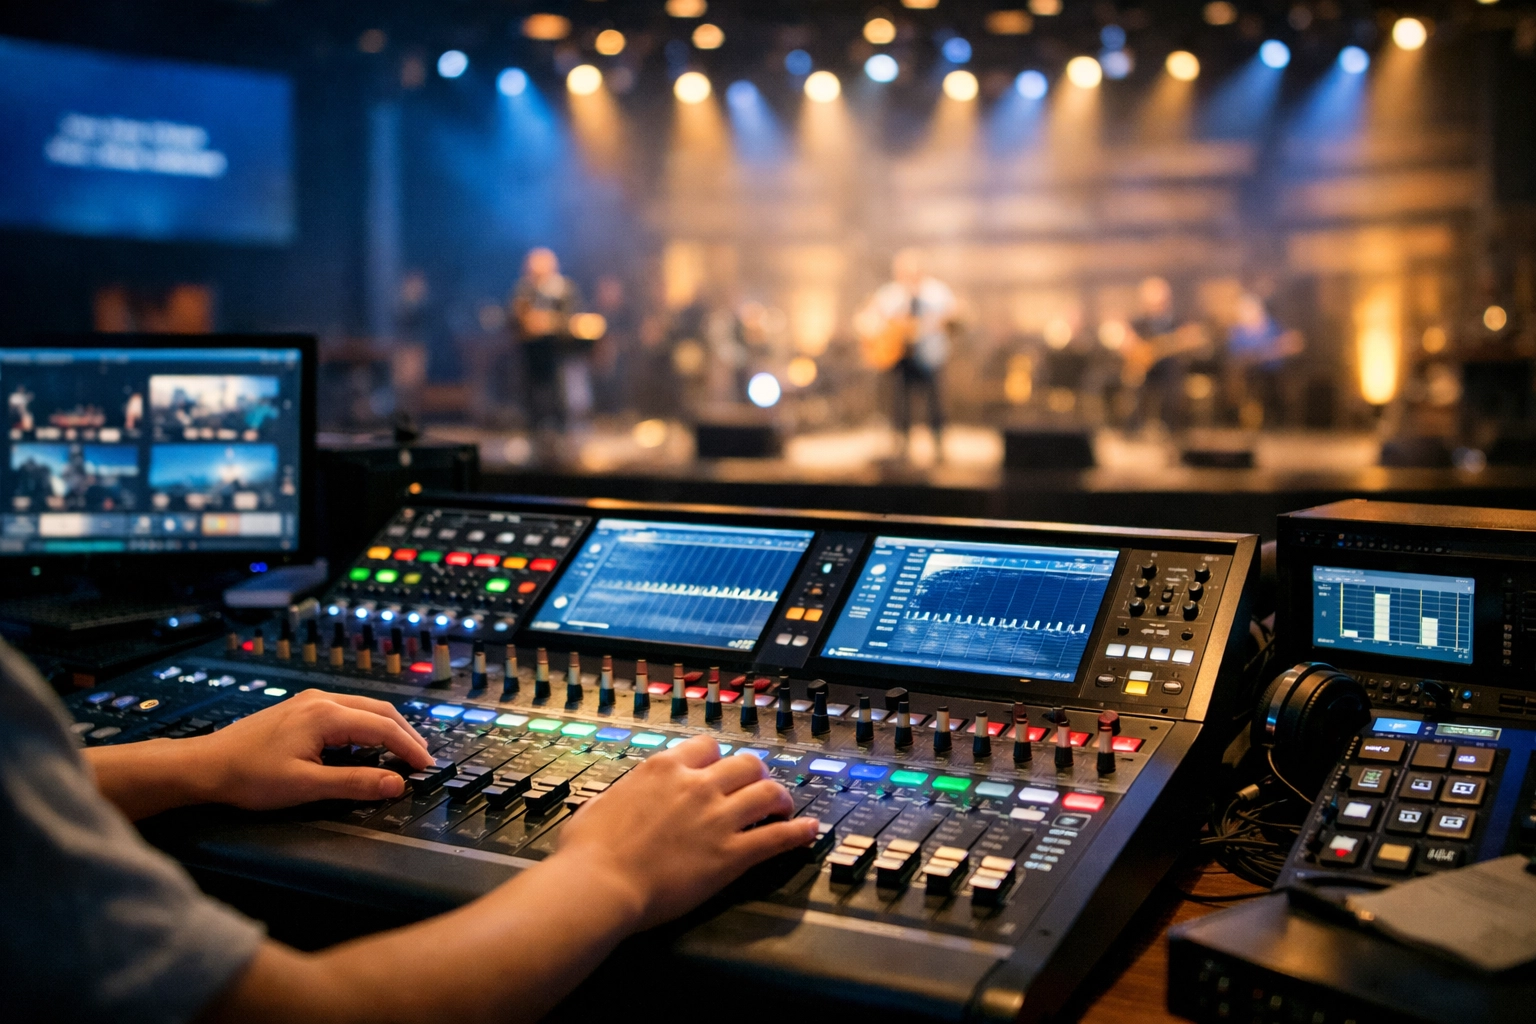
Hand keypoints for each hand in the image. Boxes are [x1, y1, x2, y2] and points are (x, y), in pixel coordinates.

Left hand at [184, 689, 434, 809]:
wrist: (205, 765)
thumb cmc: (249, 776)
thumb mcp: (306, 786)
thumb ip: (355, 783)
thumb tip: (395, 784)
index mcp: (326, 715)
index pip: (384, 728)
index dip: (409, 749)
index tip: (426, 768)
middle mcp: (322, 700)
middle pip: (380, 711)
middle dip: (405, 734)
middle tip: (422, 759)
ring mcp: (310, 702)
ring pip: (364, 709)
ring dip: (388, 729)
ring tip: (404, 751)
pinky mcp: (301, 709)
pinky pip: (348, 712)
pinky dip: (368, 726)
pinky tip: (369, 743)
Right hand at [553, 734, 817, 930]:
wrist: (598, 883)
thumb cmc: (588, 850)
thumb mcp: (602, 801)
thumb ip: (627, 791)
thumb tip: (627, 794)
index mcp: (665, 768)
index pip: (707, 745)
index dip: (718, 757)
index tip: (720, 767)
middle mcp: (697, 785)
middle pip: (745, 763)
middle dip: (755, 773)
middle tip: (758, 786)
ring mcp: (718, 818)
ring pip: (768, 792)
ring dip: (781, 798)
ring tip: (785, 807)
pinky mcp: (731, 854)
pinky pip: (778, 837)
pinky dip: (798, 832)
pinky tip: (810, 831)